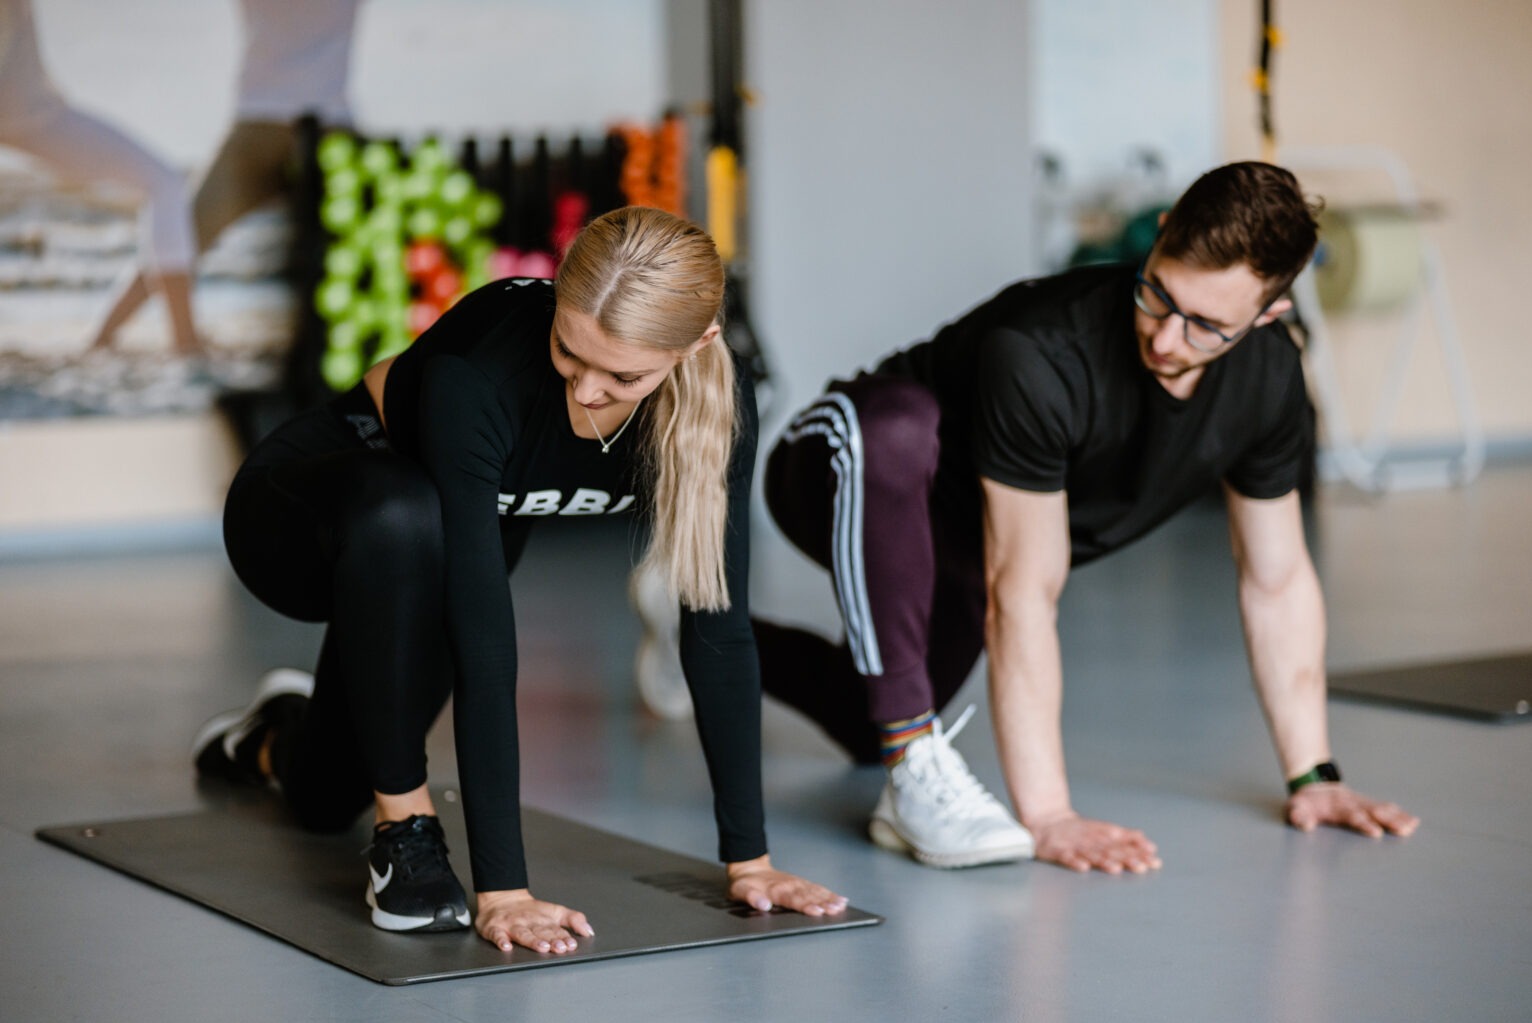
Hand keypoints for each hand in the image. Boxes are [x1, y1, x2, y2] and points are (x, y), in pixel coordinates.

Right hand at [475, 888, 593, 953]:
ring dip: (532, 941)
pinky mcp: (495, 928)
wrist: (502, 898)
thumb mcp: (555, 911)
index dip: (564, 937)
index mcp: (544, 920)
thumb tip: (589, 932)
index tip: (571, 945)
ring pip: (523, 934)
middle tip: (561, 948)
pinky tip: (506, 947)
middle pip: (541, 932)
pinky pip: (497, 935)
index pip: (556, 929)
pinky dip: (501, 940)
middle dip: (552, 940)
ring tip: (542, 947)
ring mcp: (512, 925)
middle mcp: (530, 922)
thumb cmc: (530, 910)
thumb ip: (573, 920)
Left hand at [726, 854, 848, 915]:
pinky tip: (840, 899)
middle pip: (808, 896)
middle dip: (823, 903)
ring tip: (842, 905)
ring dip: (829, 898)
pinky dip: (829, 893)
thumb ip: (752, 898)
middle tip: (836, 910)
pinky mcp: (801, 883)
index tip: (817, 911)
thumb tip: (764, 905)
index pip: (793, 900)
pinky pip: (817, 888)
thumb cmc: (744, 884)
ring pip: (815, 892)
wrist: (749, 868)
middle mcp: (789, 886)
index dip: (806, 906)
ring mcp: (796, 883)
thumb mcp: (740, 891)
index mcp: (775, 890)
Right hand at [1030, 813, 1161, 873]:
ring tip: (1115, 868)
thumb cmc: (1078, 831)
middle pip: (1110, 849)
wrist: (1046, 821)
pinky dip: (1075, 862)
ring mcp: (1075, 845)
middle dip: (1126, 858)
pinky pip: (1067, 857)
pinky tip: (1083, 867)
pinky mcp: (1058, 851)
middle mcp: (1091, 839)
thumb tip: (1149, 844)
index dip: (1138, 850)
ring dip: (1103, 861)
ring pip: (1091, 854)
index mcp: (1102, 834)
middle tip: (1142, 866)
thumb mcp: (1103, 830)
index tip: (1153, 857)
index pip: (1123, 842)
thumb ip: (1126, 837)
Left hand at [1285, 783, 1418, 837]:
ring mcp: (1362, 803)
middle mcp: (1353, 803)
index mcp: (1336, 807)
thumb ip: (1298, 817)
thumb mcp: (1294, 809)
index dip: (1364, 823)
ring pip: (1382, 809)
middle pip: (1373, 812)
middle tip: (1403, 829)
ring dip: (1397, 817)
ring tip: (1412, 825)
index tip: (1376, 832)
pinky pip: (1385, 808)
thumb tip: (1306, 825)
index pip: (1352, 815)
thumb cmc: (1304, 804)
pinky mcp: (1368, 805)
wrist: (1313, 787)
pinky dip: (1399, 814)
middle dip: (1389, 821)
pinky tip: (1413, 821)